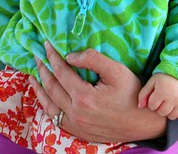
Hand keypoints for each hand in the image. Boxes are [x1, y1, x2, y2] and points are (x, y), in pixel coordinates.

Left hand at [29, 42, 166, 142]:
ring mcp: (76, 125)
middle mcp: (76, 113)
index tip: (45, 44)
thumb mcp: (117, 71)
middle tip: (36, 56)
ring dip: (39, 89)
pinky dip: (47, 106)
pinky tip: (45, 97)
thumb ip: (93, 59)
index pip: (61, 72)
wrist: (145, 123)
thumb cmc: (133, 94)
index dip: (52, 56)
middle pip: (51, 87)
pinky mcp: (79, 132)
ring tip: (32, 76)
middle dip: (42, 69)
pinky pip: (56, 118)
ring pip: (49, 105)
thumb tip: (69, 56)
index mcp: (84, 97)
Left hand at [139, 73, 177, 121]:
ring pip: (172, 116)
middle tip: (164, 98)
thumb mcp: (153, 81)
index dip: (152, 101)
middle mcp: (174, 97)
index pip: (152, 106)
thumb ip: (144, 93)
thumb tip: (140, 107)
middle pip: (162, 112)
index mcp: (162, 90)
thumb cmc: (165, 77)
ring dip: (170, 111)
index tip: (156, 94)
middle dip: (160, 107)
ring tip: (171, 100)